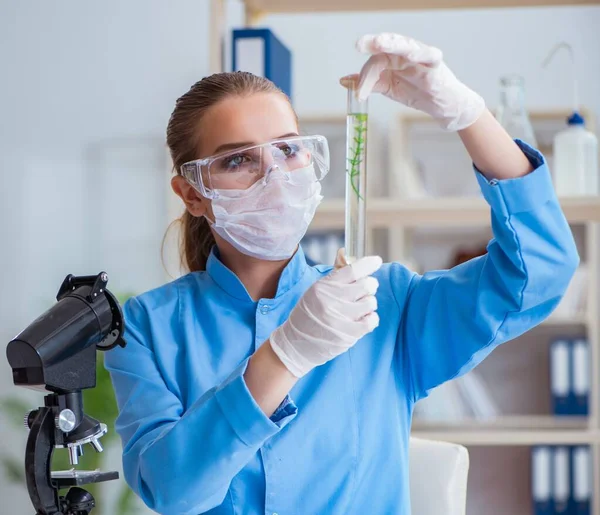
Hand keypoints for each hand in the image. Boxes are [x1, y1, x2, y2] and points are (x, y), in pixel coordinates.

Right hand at [269, 250, 381, 377]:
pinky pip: (372, 321)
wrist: (295, 343)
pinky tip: (363, 318)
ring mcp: (340, 319)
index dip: (368, 264)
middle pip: (367, 285)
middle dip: (369, 285)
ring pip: (371, 302)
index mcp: (324, 287)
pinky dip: (371, 318)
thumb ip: (334, 275)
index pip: (352, 270)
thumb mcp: (316, 290)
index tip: (376, 261)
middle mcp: (332, 301)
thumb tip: (344, 252)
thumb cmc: (308, 313)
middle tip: (364, 290)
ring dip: (368, 303)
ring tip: (359, 307)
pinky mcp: (348, 335)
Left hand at [340, 33, 484, 130]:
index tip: (358, 93)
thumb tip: (344, 81)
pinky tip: (411, 54)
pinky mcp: (435, 64)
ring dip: (393, 43)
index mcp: (392, 57)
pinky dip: (420, 53)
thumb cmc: (417, 92)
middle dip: (373, 43)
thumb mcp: (388, 88)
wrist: (441, 105)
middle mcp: (405, 52)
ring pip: (406, 45)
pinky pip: (428, 55)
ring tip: (380, 43)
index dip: (365, 75)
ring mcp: (420, 56)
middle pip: (388, 44)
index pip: (375, 60)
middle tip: (360, 44)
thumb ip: (369, 83)